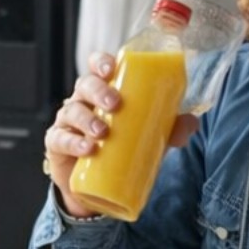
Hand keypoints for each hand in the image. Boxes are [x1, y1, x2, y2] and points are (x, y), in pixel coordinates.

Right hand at [43, 51, 198, 218]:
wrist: (96, 185)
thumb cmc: (119, 147)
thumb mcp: (147, 137)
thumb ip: (168, 130)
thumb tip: (191, 123)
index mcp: (103, 91)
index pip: (98, 67)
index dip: (102, 62)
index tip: (112, 69)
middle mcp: (82, 101)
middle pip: (84, 85)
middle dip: (98, 91)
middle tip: (115, 104)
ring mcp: (67, 122)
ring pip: (71, 111)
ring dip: (86, 119)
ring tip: (102, 132)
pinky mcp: (57, 145)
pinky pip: (60, 139)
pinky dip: (72, 142)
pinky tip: (86, 149)